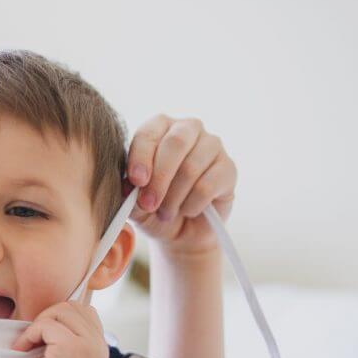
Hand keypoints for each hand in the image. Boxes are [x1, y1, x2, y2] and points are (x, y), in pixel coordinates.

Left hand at [13, 301, 104, 357]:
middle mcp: (98, 344)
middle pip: (72, 306)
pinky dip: (29, 335)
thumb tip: (46, 324)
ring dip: (38, 324)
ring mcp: (86, 344)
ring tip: (28, 345)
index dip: (61, 317)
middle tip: (33, 339)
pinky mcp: (69, 348)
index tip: (43, 337)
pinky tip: (22, 351)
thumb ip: (69, 346)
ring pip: (60, 310)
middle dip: (48, 316)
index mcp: (101, 348)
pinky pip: (45, 325)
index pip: (85, 311)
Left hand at [125, 115, 236, 256]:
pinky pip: (207, 187)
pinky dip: (191, 205)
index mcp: (159, 128)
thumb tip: (131, 184)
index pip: (149, 132)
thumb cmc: (154, 207)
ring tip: (165, 213)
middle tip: (148, 204)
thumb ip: (129, 189)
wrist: (180, 230)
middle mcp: (188, 129)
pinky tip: (187, 211)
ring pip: (191, 168)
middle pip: (175, 143)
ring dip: (173, 198)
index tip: (136, 181)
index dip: (141, 156)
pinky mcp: (228, 168)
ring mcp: (212, 146)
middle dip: (159, 178)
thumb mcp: (134, 201)